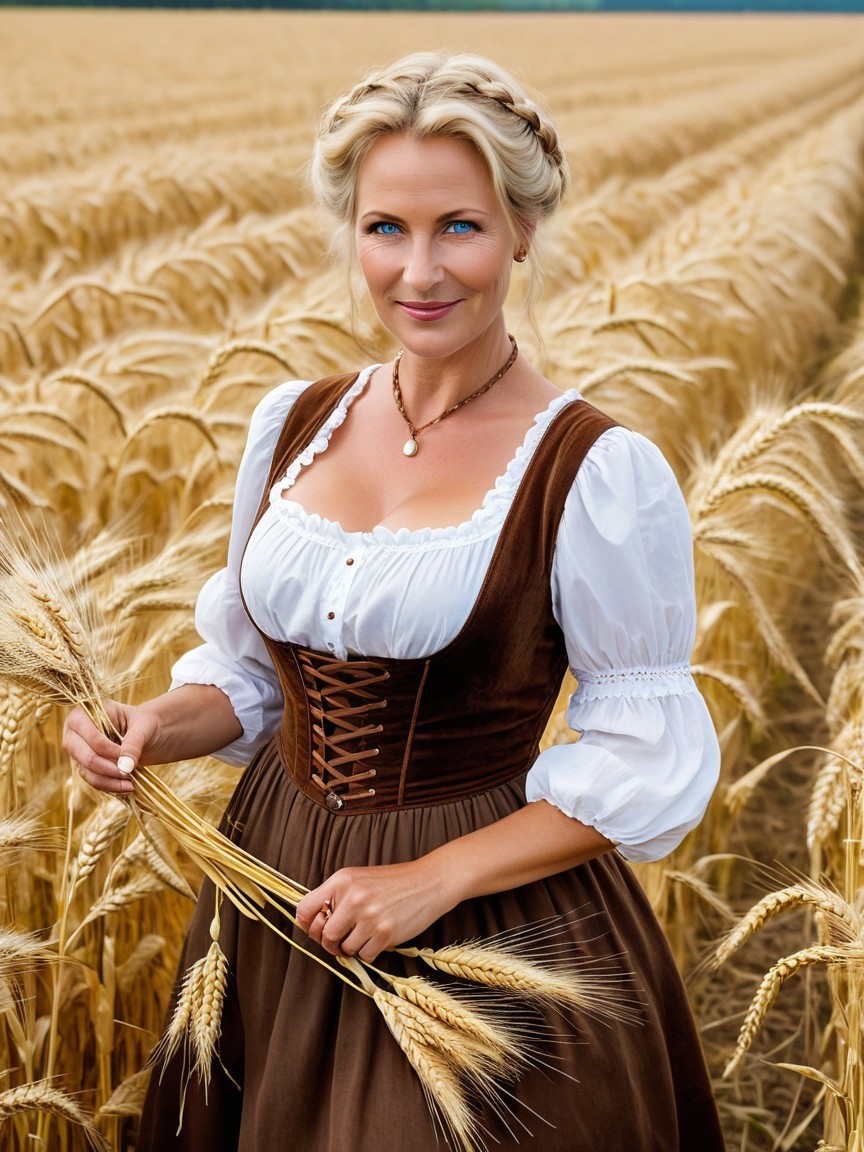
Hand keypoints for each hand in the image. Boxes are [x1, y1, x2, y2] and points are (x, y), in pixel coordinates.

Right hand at [63, 699, 161, 793]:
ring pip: (86, 771)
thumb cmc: (142, 723)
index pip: (91, 736)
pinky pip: (92, 779)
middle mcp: (75, 730)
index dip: (109, 751)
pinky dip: (108, 785)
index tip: (128, 759)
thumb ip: (134, 741)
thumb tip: (125, 765)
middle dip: (107, 768)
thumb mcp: (144, 726)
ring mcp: (77, 749)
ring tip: (130, 784)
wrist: (145, 733)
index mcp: (86, 711)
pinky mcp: (83, 765)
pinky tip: (126, 787)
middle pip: (84, 756)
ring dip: (109, 780)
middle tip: (128, 774)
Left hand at [295, 859, 455, 962]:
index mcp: (342, 880)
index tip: (317, 929)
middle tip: (342, 940)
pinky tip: (380, 937)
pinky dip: (370, 952)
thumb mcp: (359, 879)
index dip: (307, 925)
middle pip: (324, 935)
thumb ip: (335, 897)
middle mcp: (353, 897)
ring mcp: (370, 916)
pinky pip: (365, 955)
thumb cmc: (392, 883)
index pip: (305, 909)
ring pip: (345, 948)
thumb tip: (311, 924)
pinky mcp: (386, 932)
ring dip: (354, 947)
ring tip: (367, 934)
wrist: (429, 882)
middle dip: (331, 943)